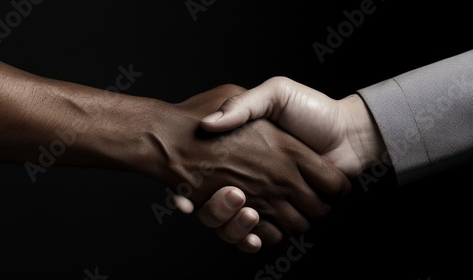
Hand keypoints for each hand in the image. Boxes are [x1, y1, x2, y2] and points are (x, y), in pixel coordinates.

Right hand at [194, 77, 386, 249]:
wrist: (349, 132)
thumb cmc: (311, 110)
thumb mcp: (275, 95)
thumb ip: (243, 105)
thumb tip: (207, 125)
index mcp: (244, 154)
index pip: (204, 175)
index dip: (191, 186)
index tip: (188, 191)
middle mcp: (251, 179)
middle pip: (216, 208)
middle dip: (217, 211)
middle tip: (232, 197)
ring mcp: (268, 199)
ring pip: (237, 225)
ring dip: (235, 226)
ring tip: (249, 212)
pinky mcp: (285, 213)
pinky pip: (263, 236)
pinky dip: (255, 240)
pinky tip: (257, 234)